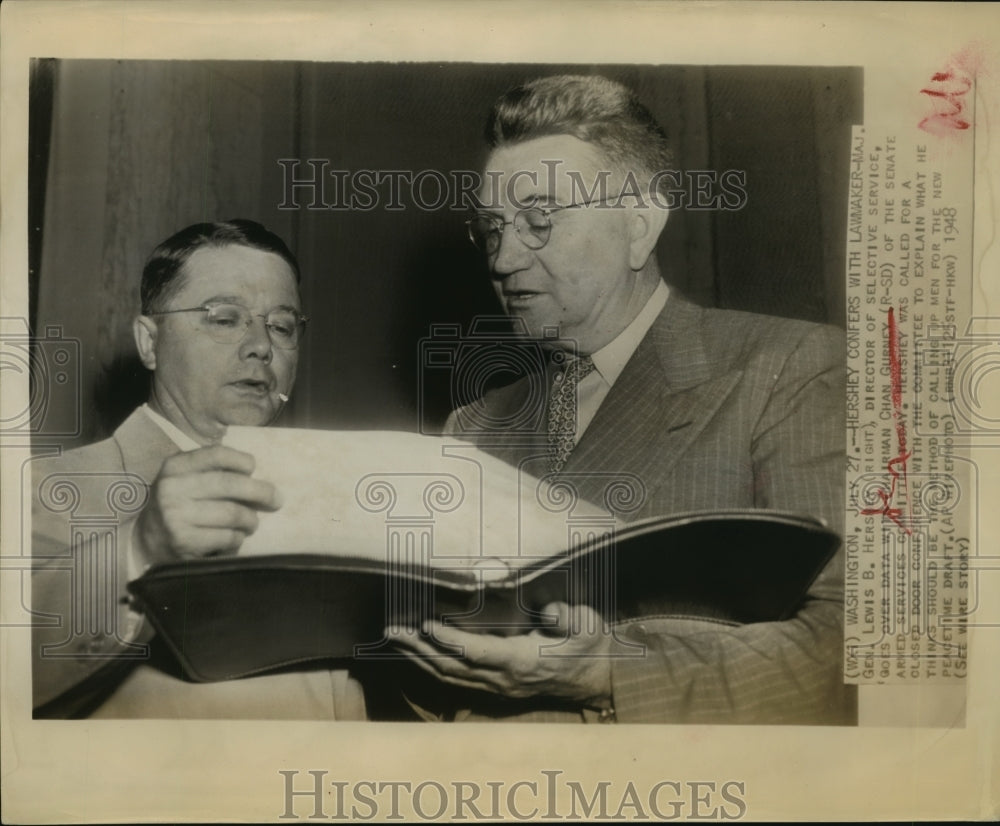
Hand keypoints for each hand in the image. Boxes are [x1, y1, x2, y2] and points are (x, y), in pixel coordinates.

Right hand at [135, 445, 281, 564]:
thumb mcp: (186, 480)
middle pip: (230, 484)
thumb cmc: (179, 506)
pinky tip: (233, 539)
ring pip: (232, 513)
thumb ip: (213, 472)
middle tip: (276, 500)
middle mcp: (172, 488)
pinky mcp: (184, 541)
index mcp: (175, 467)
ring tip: (251, 523)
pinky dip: (237, 539)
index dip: (240, 460)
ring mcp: (176, 516)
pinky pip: (227, 537)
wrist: (147, 542)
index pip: (216, 454)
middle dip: (260, 492)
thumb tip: (258, 475)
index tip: (253, 468)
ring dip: (250, 520)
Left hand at [387, 602, 612, 706]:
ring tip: (395, 638)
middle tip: (393, 629)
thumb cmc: (588, 644)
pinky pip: (456, 680)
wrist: (596, 676)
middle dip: (420, 648)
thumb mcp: (586, 625)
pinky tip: (417, 653)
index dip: (449, 639)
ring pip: (449, 676)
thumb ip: (568, 617)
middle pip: (451, 666)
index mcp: (521, 661)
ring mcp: (497, 687)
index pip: (476, 652)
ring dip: (419, 657)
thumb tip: (551, 610)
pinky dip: (432, 666)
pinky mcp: (495, 687)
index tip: (426, 623)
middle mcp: (503, 678)